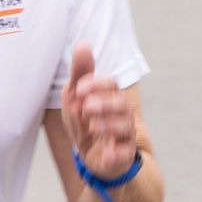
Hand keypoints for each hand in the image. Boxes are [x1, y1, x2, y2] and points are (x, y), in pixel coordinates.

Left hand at [61, 43, 136, 177]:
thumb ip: (80, 73)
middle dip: (104, 103)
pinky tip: (108, 153)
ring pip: (126, 126)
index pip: (112, 85)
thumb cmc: (84, 122)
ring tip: (92, 126)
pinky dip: (117, 153)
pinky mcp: (123, 155)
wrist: (91, 157)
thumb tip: (83, 44)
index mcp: (110, 97)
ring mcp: (124, 135)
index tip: (80, 89)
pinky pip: (125, 153)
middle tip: (87, 107)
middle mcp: (121, 114)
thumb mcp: (75, 98)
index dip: (98, 84)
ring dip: (109, 125)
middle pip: (122, 104)